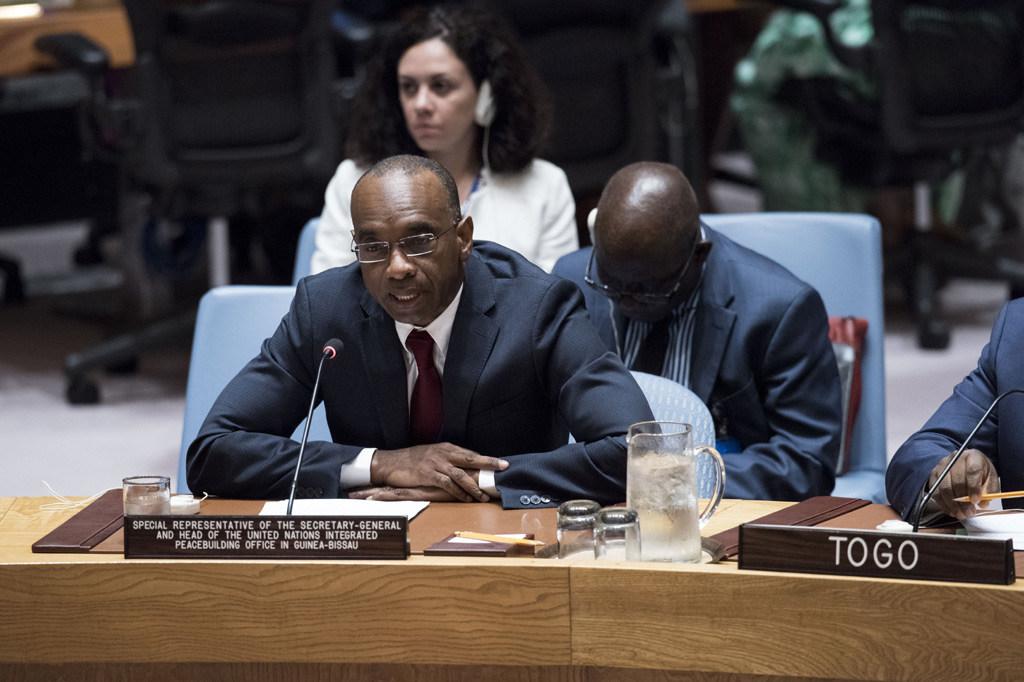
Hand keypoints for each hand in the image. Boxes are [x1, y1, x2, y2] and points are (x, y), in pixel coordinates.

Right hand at [370, 443, 507, 502]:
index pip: (470, 453)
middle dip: (489, 463)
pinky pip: (447, 484)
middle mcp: (443, 453)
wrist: (390, 462)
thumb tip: (465, 467)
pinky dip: (458, 492)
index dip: (486, 459)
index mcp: (446, 448)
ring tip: (484, 495)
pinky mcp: (428, 474)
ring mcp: (436, 463)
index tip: (501, 463)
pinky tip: (466, 499)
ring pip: (461, 474)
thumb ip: (448, 459)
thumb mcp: (432, 455)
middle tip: (503, 467)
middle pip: (471, 458)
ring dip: (474, 486)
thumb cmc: (412, 460)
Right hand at [927, 448, 998, 519]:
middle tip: (969, 512)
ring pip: (944, 488)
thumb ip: (990, 489)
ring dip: (952, 504)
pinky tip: (951, 511)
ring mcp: (942, 466)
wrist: (963, 463)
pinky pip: (935, 492)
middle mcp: (955, 458)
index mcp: (973, 456)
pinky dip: (943, 504)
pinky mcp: (934, 474)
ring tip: (961, 514)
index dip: (974, 487)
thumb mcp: (990, 477)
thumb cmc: (979, 471)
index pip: (972, 471)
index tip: (976, 501)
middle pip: (957, 481)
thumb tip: (983, 503)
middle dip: (963, 500)